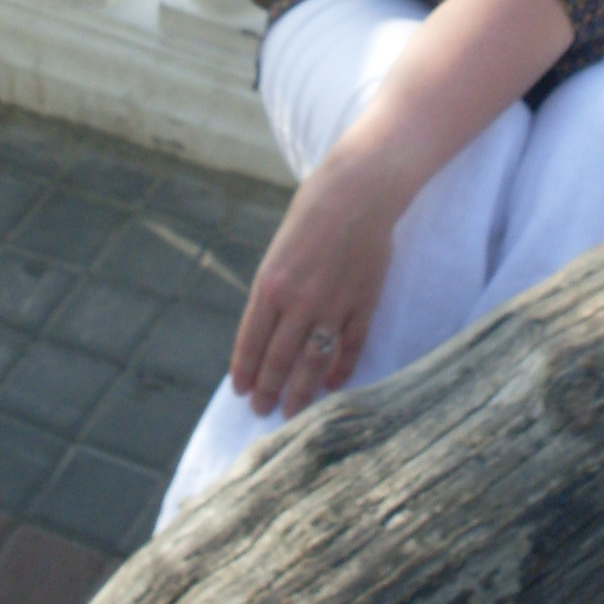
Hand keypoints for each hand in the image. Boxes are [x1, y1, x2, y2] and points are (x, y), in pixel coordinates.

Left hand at [231, 161, 398, 418]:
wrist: (358, 192)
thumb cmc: (312, 214)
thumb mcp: (277, 252)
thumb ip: (273, 291)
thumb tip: (267, 332)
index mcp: (270, 285)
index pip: (251, 342)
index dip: (245, 371)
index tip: (241, 391)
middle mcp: (299, 301)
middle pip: (279, 359)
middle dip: (267, 390)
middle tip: (261, 412)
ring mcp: (333, 305)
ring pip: (314, 363)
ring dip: (300, 392)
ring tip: (292, 411)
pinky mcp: (363, 304)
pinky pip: (350, 347)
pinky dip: (341, 370)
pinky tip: (333, 385)